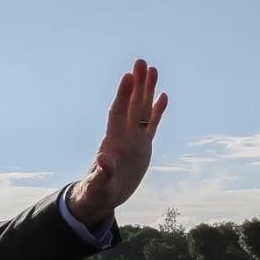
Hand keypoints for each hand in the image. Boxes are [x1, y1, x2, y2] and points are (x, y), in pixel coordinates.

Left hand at [67, 59, 168, 226]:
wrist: (100, 197)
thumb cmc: (96, 192)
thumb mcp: (99, 186)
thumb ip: (102, 173)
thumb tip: (103, 159)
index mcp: (112, 141)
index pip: (118, 113)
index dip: (123, 95)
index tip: (128, 76)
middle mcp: (123, 136)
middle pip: (132, 105)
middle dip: (137, 84)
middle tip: (141, 61)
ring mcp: (133, 140)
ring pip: (143, 110)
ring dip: (147, 91)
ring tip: (153, 69)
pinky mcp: (143, 147)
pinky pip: (152, 125)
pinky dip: (158, 111)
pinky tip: (163, 95)